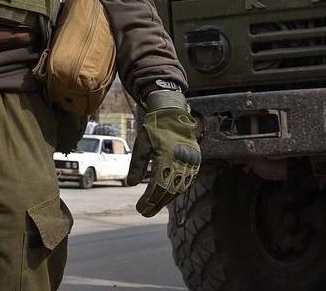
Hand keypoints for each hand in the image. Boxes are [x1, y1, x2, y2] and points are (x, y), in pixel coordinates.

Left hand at [127, 90, 200, 216]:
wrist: (173, 112)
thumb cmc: (154, 127)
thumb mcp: (141, 145)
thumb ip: (137, 166)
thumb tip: (131, 184)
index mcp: (167, 156)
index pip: (158, 186)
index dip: (149, 200)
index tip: (140, 208)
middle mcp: (181, 160)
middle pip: (168, 190)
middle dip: (156, 203)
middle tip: (144, 212)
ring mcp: (190, 161)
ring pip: (179, 188)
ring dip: (166, 199)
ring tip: (153, 206)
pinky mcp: (194, 161)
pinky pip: (185, 181)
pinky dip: (175, 190)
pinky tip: (166, 196)